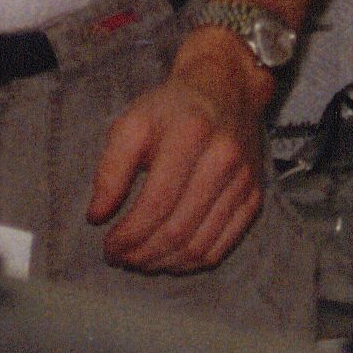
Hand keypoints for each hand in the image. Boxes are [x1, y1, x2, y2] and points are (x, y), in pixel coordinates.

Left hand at [85, 33, 270, 272]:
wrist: (226, 89)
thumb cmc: (172, 107)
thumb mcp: (132, 123)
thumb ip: (110, 169)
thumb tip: (97, 216)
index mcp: (189, 135)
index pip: (156, 203)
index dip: (129, 235)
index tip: (108, 246)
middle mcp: (223, 160)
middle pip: (179, 230)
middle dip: (143, 254)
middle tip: (120, 258)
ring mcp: (243, 182)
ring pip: (201, 245)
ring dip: (165, 263)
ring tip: (140, 261)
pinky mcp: (254, 197)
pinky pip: (224, 245)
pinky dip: (193, 261)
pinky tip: (170, 258)